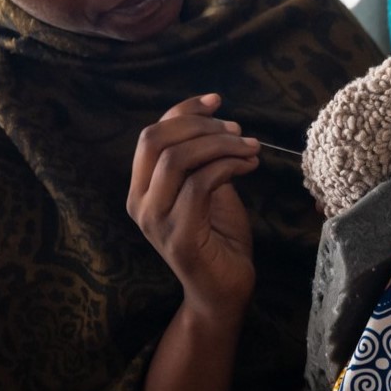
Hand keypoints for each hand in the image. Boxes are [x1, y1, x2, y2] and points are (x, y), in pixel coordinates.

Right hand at [127, 93, 260, 319]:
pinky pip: (200, 185)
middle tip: (239, 130)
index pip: (151, 135)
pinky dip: (228, 166)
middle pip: (156, 140)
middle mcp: (140, 204)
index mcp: (141, 188)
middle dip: (201, 125)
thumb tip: (213, 116)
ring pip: (178, 159)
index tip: (217, 101)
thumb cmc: (217, 236)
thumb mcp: (206, 186)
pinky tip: (248, 167)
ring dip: (220, 145)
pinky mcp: (180, 236)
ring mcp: (156, 222)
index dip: (183, 111)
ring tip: (250, 148)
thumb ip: (200, 157)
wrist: (224, 289)